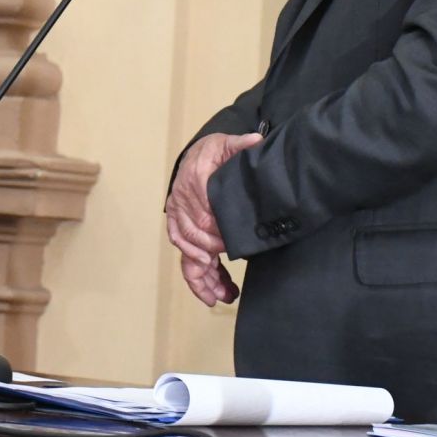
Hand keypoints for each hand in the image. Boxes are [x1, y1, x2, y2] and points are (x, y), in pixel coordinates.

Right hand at [166, 130, 262, 305]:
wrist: (196, 155)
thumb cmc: (212, 152)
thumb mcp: (227, 143)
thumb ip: (241, 144)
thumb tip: (256, 141)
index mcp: (194, 183)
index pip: (202, 214)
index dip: (213, 235)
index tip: (228, 249)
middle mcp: (182, 203)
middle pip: (192, 238)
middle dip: (209, 263)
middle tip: (228, 282)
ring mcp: (180, 219)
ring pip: (187, 253)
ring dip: (202, 277)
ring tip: (221, 296)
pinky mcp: (181, 232)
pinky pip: (187, 258)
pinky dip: (196, 277)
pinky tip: (212, 292)